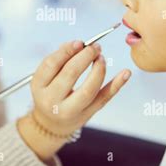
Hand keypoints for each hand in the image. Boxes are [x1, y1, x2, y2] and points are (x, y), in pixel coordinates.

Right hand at [17, 40, 130, 161]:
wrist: (51, 123)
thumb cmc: (50, 91)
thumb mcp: (46, 77)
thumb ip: (60, 59)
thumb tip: (80, 44)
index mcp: (38, 86)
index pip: (52, 64)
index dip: (67, 50)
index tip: (80, 42)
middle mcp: (52, 100)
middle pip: (70, 74)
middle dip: (85, 56)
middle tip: (95, 47)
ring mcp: (70, 110)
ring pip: (89, 89)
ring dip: (99, 69)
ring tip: (101, 57)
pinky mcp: (87, 115)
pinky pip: (104, 98)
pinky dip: (116, 85)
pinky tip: (126, 73)